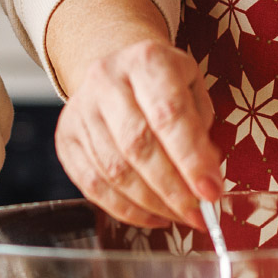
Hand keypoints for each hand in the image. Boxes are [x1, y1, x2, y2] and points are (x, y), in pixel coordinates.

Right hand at [46, 0, 235, 230]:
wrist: (118, 68)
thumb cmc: (163, 83)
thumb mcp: (192, 87)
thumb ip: (201, 129)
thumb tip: (204, 179)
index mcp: (146, 60)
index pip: (169, 115)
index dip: (192, 159)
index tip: (211, 192)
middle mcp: (106, 80)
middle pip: (137, 146)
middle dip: (172, 189)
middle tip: (198, 214)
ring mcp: (81, 110)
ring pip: (114, 170)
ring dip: (152, 204)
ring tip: (180, 216)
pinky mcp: (66, 138)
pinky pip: (92, 185)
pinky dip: (125, 209)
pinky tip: (152, 216)